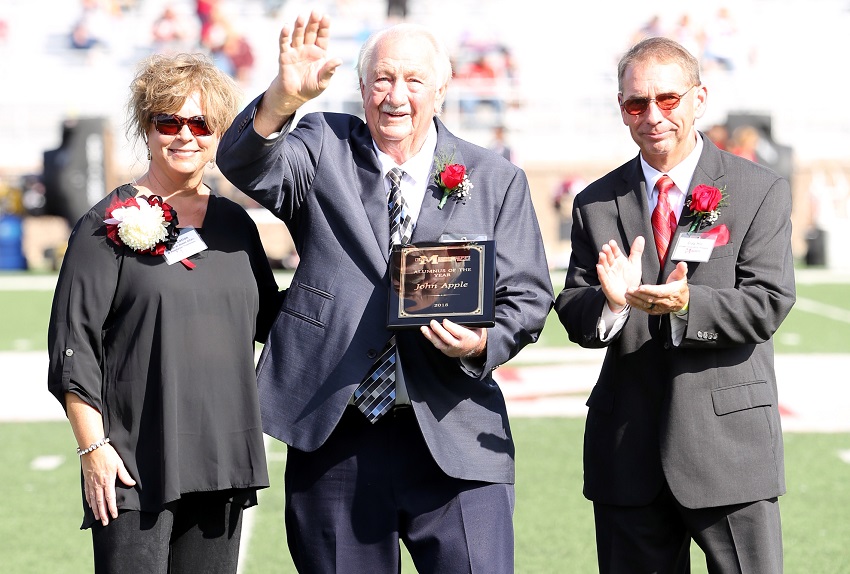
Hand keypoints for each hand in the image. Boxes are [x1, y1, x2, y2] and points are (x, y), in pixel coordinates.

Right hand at [80, 444, 135, 525]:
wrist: (91, 447)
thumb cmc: (107, 454)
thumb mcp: (118, 463)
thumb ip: (124, 475)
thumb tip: (131, 484)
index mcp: (107, 481)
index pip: (110, 498)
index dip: (112, 508)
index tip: (114, 516)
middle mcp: (98, 484)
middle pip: (100, 503)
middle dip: (103, 514)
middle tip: (105, 523)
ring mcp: (91, 483)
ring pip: (93, 500)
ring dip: (96, 510)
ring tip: (98, 518)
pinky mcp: (86, 480)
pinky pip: (87, 493)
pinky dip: (89, 501)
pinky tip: (91, 506)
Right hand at [257, 11, 342, 130]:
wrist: (295, 96)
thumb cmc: (311, 88)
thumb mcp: (323, 81)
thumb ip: (329, 70)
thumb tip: (339, 60)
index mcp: (319, 53)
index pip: (322, 37)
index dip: (324, 27)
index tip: (326, 17)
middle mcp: (307, 48)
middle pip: (310, 32)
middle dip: (313, 22)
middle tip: (315, 11)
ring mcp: (296, 51)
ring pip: (298, 35)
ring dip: (299, 26)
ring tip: (301, 16)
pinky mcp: (285, 56)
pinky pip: (284, 43)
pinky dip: (284, 35)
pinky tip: (286, 27)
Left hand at [420, 319, 486, 357]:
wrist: (475, 348)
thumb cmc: (474, 334)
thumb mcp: (476, 326)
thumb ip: (468, 321)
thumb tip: (458, 313)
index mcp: (468, 338)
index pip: (458, 333)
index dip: (450, 327)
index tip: (445, 320)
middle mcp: (459, 345)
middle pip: (447, 339)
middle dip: (439, 330)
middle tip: (432, 322)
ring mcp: (451, 350)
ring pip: (440, 344)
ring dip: (431, 336)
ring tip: (424, 328)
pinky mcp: (446, 351)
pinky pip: (438, 345)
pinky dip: (431, 338)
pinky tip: (426, 332)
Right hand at [596, 237, 643, 311]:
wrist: (629, 296)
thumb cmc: (630, 279)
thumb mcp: (635, 264)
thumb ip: (636, 251)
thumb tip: (640, 237)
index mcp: (619, 261)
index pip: (615, 252)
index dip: (613, 248)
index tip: (612, 242)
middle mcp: (612, 267)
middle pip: (608, 258)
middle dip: (606, 253)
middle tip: (605, 247)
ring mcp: (608, 275)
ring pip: (604, 267)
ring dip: (602, 261)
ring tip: (602, 255)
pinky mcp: (607, 285)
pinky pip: (603, 278)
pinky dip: (601, 273)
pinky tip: (599, 267)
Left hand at [626, 261, 689, 313]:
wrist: (682, 301)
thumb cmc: (679, 287)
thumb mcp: (682, 277)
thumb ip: (681, 270)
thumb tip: (682, 264)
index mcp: (671, 292)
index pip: (659, 292)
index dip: (649, 290)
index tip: (640, 287)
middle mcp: (665, 301)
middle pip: (650, 298)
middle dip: (639, 294)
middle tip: (629, 289)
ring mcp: (660, 307)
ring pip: (646, 304)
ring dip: (635, 300)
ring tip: (626, 294)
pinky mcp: (655, 311)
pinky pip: (645, 309)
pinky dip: (637, 305)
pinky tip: (629, 301)